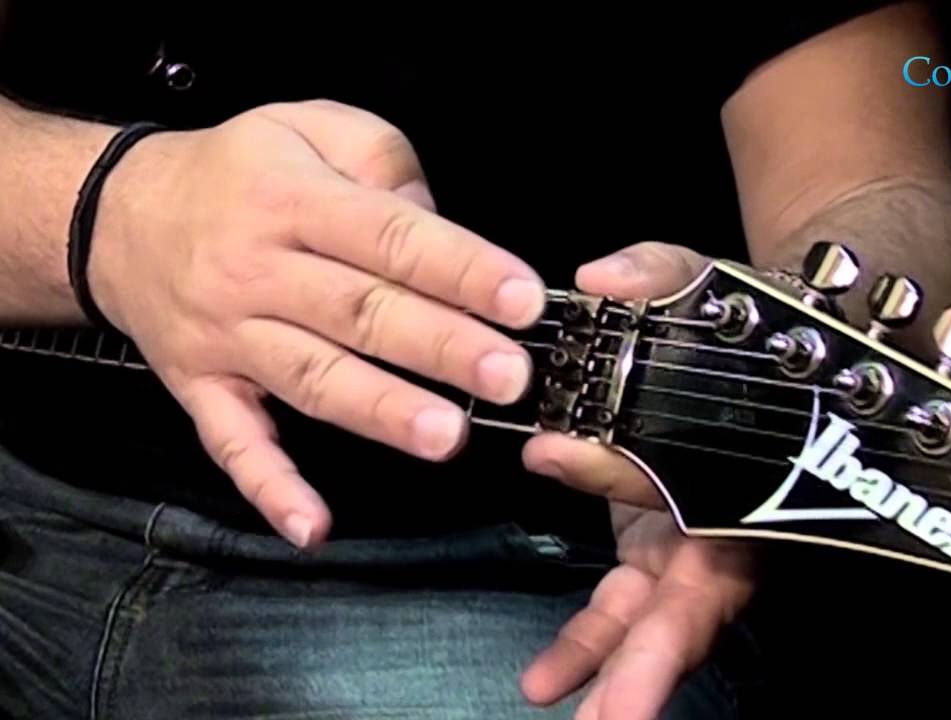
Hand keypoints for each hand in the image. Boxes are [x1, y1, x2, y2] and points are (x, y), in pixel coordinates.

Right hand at [89, 100, 545, 547]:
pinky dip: (270, 488)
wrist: (118, 215)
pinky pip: (233, 443)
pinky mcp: (201, 388)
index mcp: (293, 200)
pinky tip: (312, 527)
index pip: (390, 237)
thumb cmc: (237, 173)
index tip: (522, 299)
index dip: (460, 269)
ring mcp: (227, 337)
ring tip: (445, 436)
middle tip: (508, 375)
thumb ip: (381, 159)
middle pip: (360, 313)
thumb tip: (437, 222)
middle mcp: (257, 272)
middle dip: (441, 347)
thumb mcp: (307, 125)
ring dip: (381, 411)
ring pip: (313, 379)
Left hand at [519, 243, 755, 719]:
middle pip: (696, 601)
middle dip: (653, 661)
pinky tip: (548, 681)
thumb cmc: (741, 328)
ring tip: (584, 719)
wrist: (766, 360)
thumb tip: (605, 279)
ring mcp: (692, 546)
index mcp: (744, 459)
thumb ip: (657, 275)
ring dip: (620, 675)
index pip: (681, 479)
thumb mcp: (700, 285)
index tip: (554, 450)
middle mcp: (726, 518)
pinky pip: (623, 611)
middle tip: (618, 717)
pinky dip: (587, 647)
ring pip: (660, 623)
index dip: (621, 470)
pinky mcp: (658, 554)